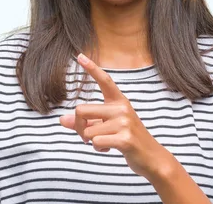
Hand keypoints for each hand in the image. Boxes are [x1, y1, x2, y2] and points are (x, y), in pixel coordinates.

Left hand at [59, 53, 169, 179]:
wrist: (151, 158)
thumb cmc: (125, 139)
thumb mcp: (105, 126)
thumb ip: (85, 122)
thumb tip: (62, 119)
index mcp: (118, 101)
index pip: (104, 80)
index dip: (91, 68)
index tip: (79, 55)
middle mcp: (122, 108)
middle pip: (81, 110)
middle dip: (79, 127)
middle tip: (88, 136)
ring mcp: (125, 122)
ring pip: (87, 131)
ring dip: (91, 141)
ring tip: (106, 142)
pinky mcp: (125, 138)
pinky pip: (96, 142)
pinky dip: (98, 148)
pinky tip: (110, 148)